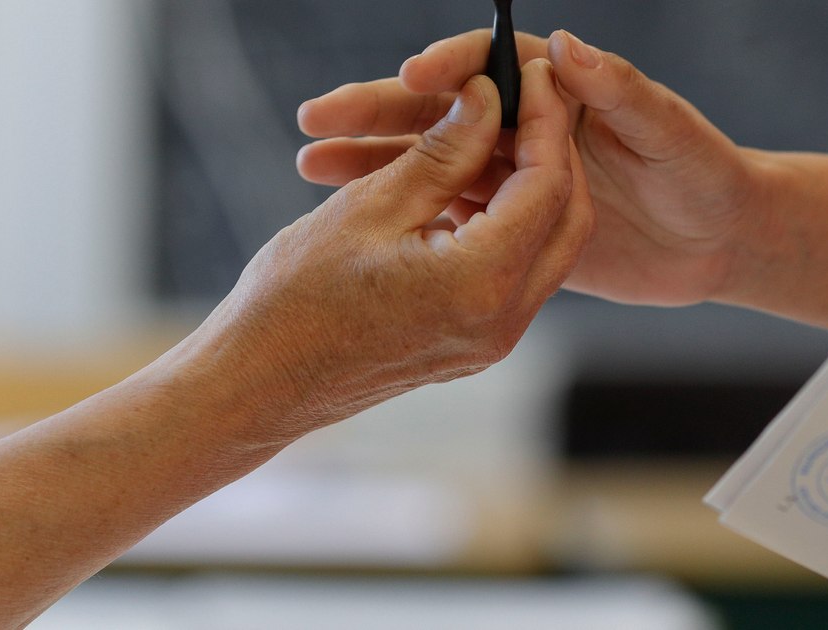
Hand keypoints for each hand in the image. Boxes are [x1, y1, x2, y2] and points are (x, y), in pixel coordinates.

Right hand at [189, 60, 592, 441]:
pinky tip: (466, 184)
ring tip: (488, 134)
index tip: (531, 75)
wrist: (260, 382)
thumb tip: (488, 99)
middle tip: (522, 101)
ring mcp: (492, 340)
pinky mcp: (475, 343)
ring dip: (528, 186)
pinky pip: (514, 272)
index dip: (545, 121)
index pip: (548, 185)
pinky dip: (503, 223)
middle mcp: (502, 321)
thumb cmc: (296, 299)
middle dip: (551, 152)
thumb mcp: (372, 205)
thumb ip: (444, 152)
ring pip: (545, 246)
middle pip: (566, 219)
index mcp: (481, 283)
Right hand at [296, 29, 772, 306]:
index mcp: (567, 99)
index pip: (498, 76)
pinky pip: (448, 217)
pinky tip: (351, 203)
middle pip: (448, 123)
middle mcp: (534, 136)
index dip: (453, 69)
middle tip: (321, 115)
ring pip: (436, 171)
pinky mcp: (511, 233)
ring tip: (312, 159)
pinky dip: (404, 209)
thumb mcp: (670, 132)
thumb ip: (619, 92)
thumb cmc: (706, 179)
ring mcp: (518, 185)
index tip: (412, 75)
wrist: (717, 248)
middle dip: (383, 116)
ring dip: (377, 163)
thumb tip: (567, 48)